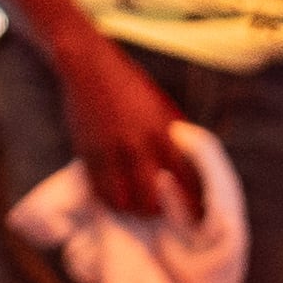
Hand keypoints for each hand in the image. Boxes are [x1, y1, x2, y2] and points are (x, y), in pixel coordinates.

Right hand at [48, 36, 206, 225]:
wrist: (90, 66)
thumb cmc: (131, 86)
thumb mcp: (163, 108)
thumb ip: (174, 137)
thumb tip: (188, 168)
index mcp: (164, 132)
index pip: (185, 179)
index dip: (192, 203)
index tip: (195, 216)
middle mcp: (139, 144)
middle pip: (154, 199)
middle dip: (158, 211)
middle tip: (159, 213)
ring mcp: (111, 150)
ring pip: (124, 201)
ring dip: (130, 208)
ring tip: (134, 207)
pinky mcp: (87, 153)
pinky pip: (99, 190)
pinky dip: (108, 199)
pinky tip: (113, 197)